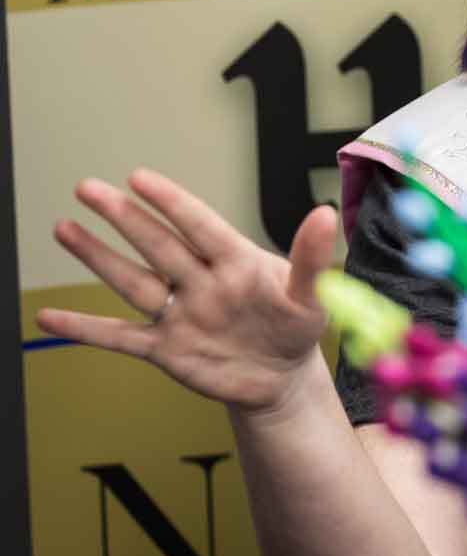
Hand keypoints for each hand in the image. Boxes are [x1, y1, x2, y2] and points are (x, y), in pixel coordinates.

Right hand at [35, 170, 337, 415]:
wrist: (281, 378)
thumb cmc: (296, 327)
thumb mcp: (313, 298)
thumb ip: (312, 259)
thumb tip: (326, 213)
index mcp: (235, 260)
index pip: (198, 224)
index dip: (170, 202)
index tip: (139, 177)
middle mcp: (200, 281)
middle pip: (156, 244)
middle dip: (122, 217)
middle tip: (87, 187)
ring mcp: (179, 314)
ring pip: (132, 280)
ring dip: (98, 257)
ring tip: (64, 227)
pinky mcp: (165, 349)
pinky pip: (120, 337)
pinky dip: (85, 328)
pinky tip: (50, 317)